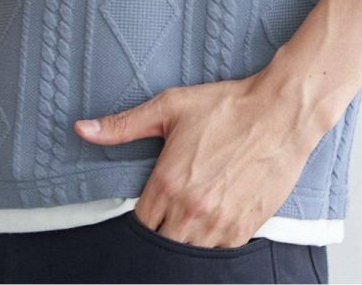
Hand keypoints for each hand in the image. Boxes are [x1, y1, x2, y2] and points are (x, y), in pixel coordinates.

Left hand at [73, 73, 315, 247]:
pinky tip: (213, 220)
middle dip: (161, 231)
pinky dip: (211, 243)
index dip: (140, 219)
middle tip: (170, 211)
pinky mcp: (244, 229)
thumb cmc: (226, 107)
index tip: (148, 207)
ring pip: (188, 253)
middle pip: (161, 244)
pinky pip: (217, 253)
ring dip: (185, 239)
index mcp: (168, 182)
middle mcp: (191, 209)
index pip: (138, 225)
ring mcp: (219, 223)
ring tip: (190, 215)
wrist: (279, 112)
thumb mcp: (170, 107)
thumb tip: (82, 129)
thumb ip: (123, 125)